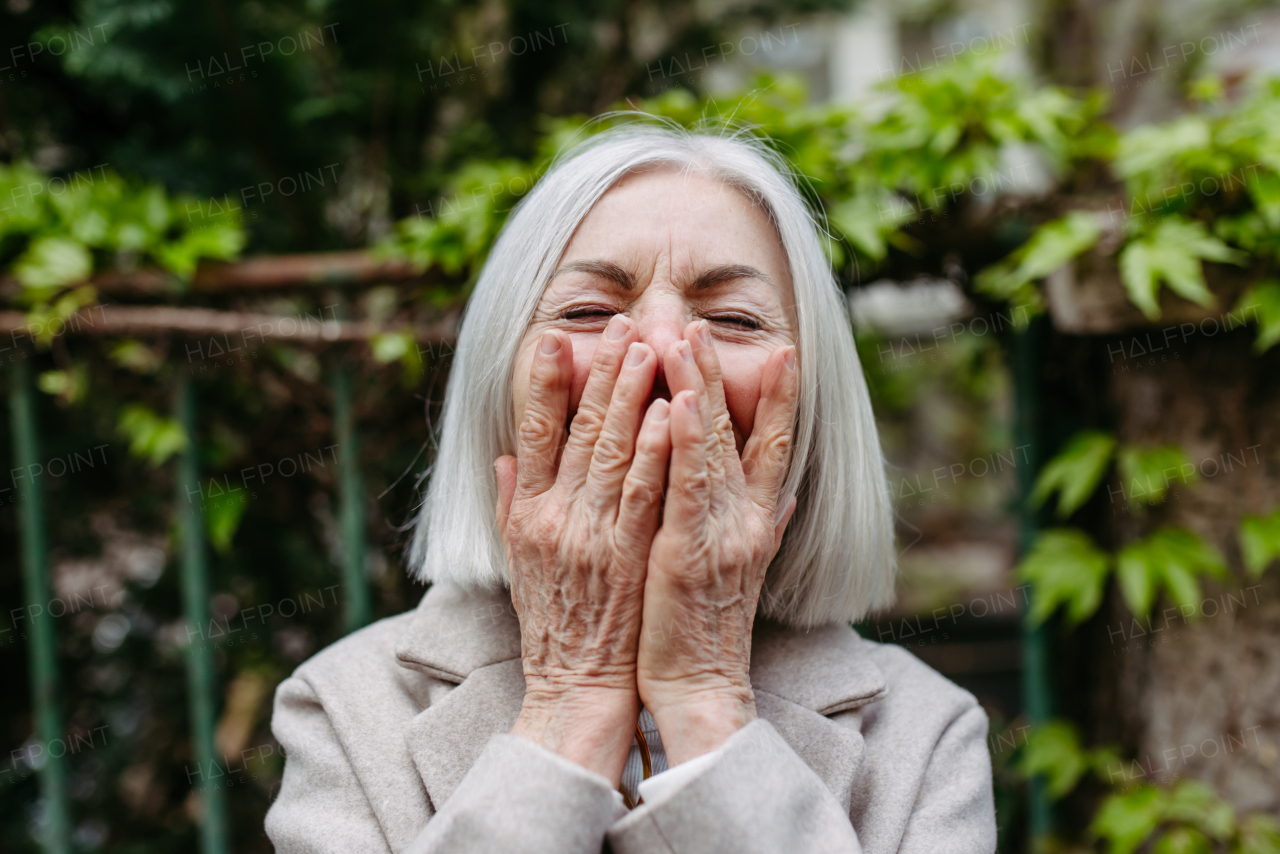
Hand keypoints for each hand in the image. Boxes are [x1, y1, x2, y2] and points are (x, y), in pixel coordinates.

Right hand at [496, 314, 671, 783]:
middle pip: (578, 428)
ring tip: (649, 343)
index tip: (551, 335)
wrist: (576, 685)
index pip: (530, 430)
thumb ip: (511, 503)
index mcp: (527, 511)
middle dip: (601, 369)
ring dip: (632, 393)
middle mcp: (554, 516)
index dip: (539, 379)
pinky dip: (655, 449)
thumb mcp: (519, 560)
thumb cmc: (554, 622)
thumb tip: (504, 455)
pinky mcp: (628, 555)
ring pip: (612, 449)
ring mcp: (591, 534)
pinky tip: (670, 411)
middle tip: (623, 321)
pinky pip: (644, 492)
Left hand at [636, 320, 798, 764]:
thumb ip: (765, 527)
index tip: (781, 350)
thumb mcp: (745, 571)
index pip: (773, 446)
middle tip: (700, 324)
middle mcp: (745, 519)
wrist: (701, 688)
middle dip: (718, 375)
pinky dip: (681, 444)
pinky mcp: (686, 553)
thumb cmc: (710, 629)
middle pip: (736, 433)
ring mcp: (719, 533)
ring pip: (708, 448)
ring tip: (683, 340)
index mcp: (754, 521)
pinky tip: (672, 405)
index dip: (781, 397)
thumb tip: (783, 495)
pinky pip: (684, 489)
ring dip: (696, 390)